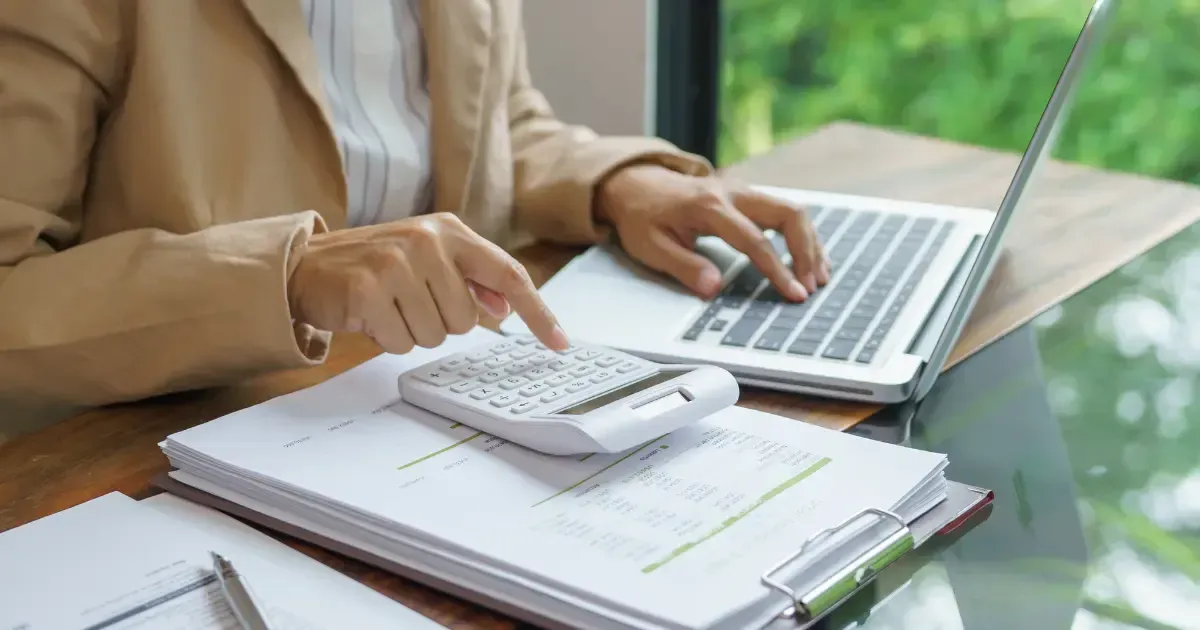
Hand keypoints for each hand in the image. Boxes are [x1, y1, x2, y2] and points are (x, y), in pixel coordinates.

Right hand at [287, 213, 568, 352]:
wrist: (306, 265)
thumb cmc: (374, 266)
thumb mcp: (426, 260)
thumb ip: (469, 279)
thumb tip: (505, 306)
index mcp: (449, 230)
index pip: (508, 274)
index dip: (538, 312)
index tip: (561, 343)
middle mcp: (427, 241)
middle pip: (468, 319)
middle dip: (440, 322)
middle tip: (408, 302)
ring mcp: (397, 263)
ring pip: (437, 334)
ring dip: (412, 331)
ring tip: (388, 306)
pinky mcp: (369, 290)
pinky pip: (402, 342)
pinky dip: (387, 338)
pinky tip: (370, 315)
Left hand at [595, 165, 829, 300]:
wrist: (635, 183)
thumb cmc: (641, 216)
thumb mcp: (649, 246)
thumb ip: (683, 266)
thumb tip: (713, 287)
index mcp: (708, 206)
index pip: (754, 240)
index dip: (778, 270)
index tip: (794, 294)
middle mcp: (732, 193)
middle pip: (787, 214)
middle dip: (806, 252)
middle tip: (811, 286)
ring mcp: (742, 191)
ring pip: (792, 210)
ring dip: (810, 243)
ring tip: (819, 276)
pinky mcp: (747, 196)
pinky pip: (784, 212)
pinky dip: (801, 235)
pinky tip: (809, 258)